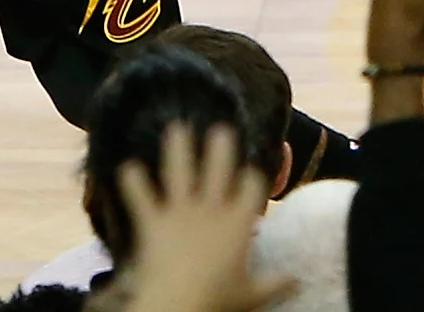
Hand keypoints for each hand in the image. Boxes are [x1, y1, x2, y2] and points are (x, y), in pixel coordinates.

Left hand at [104, 122, 296, 311]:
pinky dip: (132, 182)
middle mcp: (210, 209)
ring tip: (176, 128)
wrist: (178, 302)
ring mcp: (179, 211)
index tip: (252, 172)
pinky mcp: (152, 220)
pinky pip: (139, 195)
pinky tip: (127, 167)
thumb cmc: (219, 299)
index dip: (254, 177)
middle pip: (218, 168)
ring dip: (177, 149)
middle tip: (220, 129)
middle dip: (220, 147)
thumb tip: (296, 280)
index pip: (253, 188)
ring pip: (179, 171)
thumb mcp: (252, 295)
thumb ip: (274, 284)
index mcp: (238, 224)